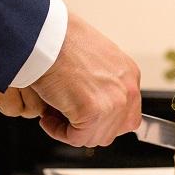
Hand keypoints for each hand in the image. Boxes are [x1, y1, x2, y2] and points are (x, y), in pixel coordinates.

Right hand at [31, 13, 140, 146]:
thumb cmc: (60, 40)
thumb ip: (101, 81)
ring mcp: (114, 103)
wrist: (46, 36)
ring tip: (53, 113)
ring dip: (71, 130)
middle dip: (86, 128)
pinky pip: (76, 138)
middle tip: (64, 116)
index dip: (101, 121)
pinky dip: (58, 131)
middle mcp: (127, 90)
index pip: (126, 115)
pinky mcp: (93, 112)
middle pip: (112, 131)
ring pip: (94, 137)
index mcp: (129, 74)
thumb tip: (90, 101)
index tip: (82, 118)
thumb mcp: (93, 58)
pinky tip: (48, 117)